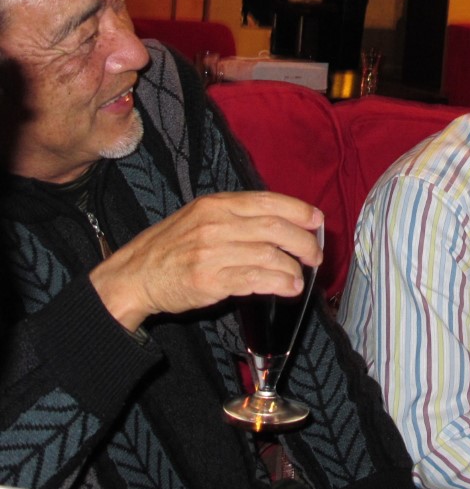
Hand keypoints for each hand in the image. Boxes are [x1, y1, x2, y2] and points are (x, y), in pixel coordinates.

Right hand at [89, 191, 323, 331]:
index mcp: (217, 204)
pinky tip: (289, 287)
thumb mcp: (201, 217)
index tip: (317, 221)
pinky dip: (279, 283)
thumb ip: (238, 216)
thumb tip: (282, 222)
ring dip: (294, 267)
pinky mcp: (209, 280)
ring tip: (302, 277)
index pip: (269, 201)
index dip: (300, 211)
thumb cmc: (171, 247)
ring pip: (269, 254)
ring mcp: (212, 252)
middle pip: (276, 228)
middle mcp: (216, 224)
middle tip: (315, 255)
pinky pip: (255, 279)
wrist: (133, 275)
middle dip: (304, 242)